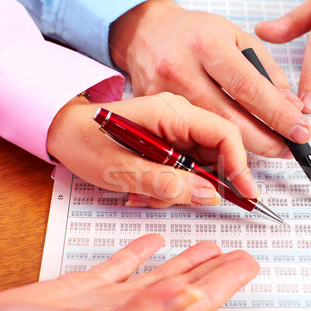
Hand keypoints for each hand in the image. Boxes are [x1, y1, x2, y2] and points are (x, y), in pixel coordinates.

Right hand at [0, 234, 259, 310]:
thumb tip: (186, 297)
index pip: (194, 300)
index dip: (225, 283)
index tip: (249, 264)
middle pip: (185, 287)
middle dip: (215, 270)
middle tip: (241, 254)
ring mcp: (107, 299)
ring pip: (158, 276)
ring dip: (187, 262)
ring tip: (210, 245)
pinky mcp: (83, 290)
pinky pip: (121, 266)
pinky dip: (140, 253)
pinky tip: (151, 243)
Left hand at [47, 93, 257, 207]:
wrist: (63, 131)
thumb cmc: (84, 141)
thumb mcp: (120, 169)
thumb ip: (166, 183)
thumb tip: (210, 195)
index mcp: (172, 112)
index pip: (223, 133)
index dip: (240, 165)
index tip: (246, 194)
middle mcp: (180, 118)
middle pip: (216, 154)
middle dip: (197, 185)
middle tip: (166, 199)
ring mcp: (176, 131)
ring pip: (200, 169)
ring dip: (178, 190)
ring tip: (142, 193)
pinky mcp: (170, 144)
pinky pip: (186, 172)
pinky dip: (169, 187)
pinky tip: (143, 189)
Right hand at [108, 0, 309, 156]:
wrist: (146, 31)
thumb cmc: (195, 33)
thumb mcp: (236, 38)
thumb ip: (267, 72)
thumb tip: (291, 107)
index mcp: (207, 44)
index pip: (248, 86)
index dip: (278, 114)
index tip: (301, 130)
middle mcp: (181, 69)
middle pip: (228, 118)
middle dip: (265, 140)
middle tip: (287, 149)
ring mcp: (163, 93)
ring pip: (210, 134)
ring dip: (245, 147)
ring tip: (268, 147)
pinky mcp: (155, 111)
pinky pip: (190, 138)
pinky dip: (216, 147)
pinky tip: (233, 148)